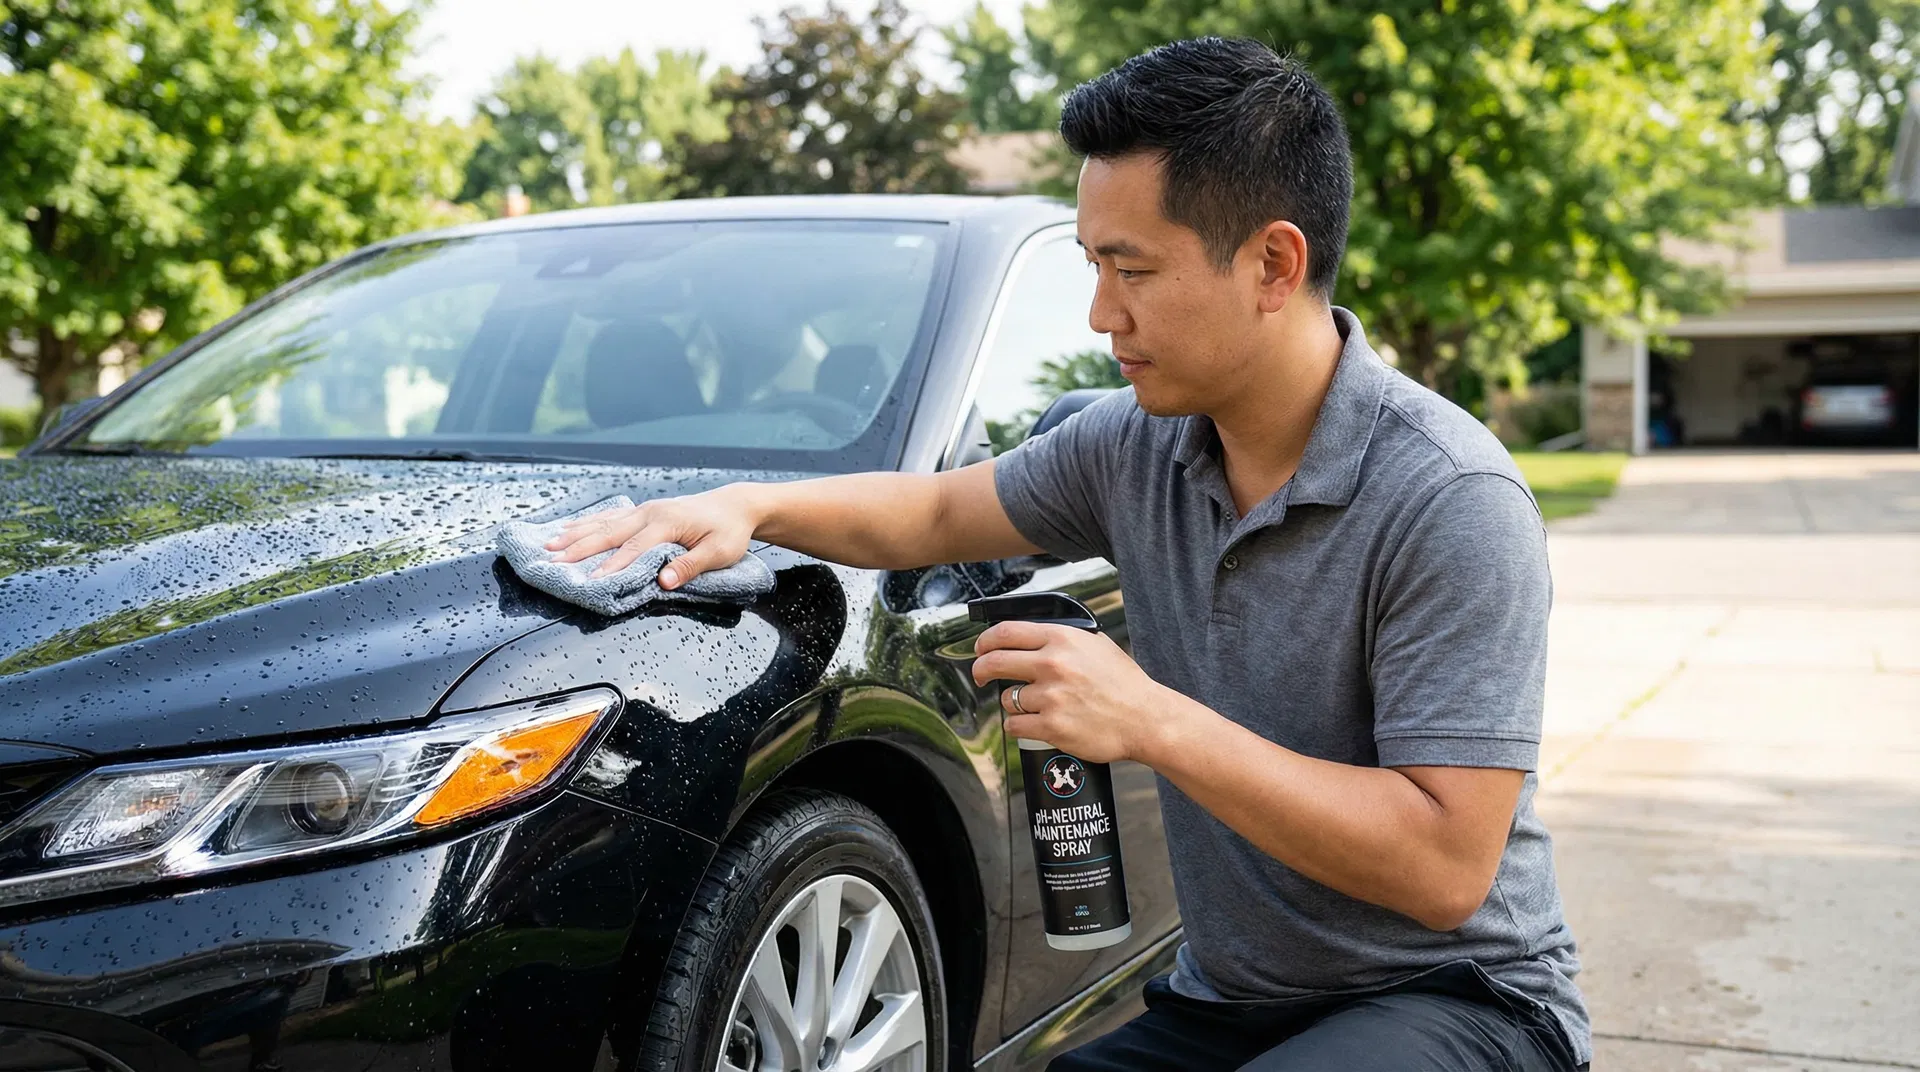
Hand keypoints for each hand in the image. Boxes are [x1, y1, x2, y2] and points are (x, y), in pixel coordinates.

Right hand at [544, 485, 758, 584]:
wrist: (735, 505)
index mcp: (668, 522)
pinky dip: (587, 523)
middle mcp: (651, 513)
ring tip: (549, 545)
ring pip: (604, 522)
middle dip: (579, 547)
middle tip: (552, 560)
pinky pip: (610, 517)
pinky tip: (569, 529)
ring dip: (576, 534)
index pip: (634, 549)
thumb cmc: (729, 531)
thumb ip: (690, 566)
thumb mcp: (719, 552)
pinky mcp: (644, 511)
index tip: (591, 581)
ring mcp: (645, 510)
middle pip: (609, 532)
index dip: (612, 567)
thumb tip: (663, 581)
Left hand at [970, 621, 1168, 764]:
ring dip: (1013, 703)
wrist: (1144, 719)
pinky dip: (1020, 726)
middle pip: (993, 662)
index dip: (985, 641)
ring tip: (1034, 705)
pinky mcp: (1052, 727)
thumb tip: (1032, 635)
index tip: (981, 648)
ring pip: (1006, 698)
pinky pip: (1016, 725)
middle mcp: (1053, 665)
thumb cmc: (1123, 684)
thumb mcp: (1096, 644)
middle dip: (980, 670)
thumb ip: (1063, 637)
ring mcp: (1051, 697)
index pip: (1005, 632)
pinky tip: (1035, 724)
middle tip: (980, 676)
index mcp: (1062, 639)